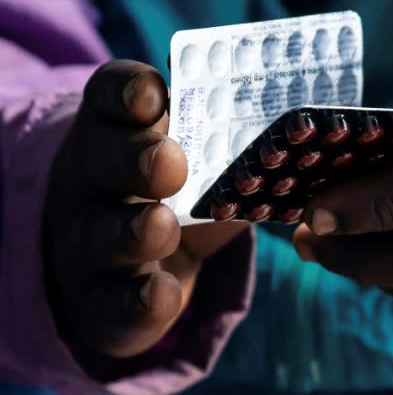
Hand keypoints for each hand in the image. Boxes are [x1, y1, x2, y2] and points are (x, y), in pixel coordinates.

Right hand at [45, 60, 247, 357]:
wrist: (136, 266)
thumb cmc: (185, 192)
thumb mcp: (207, 157)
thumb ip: (236, 135)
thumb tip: (298, 104)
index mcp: (122, 129)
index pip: (113, 96)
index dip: (129, 91)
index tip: (155, 95)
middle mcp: (96, 180)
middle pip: (102, 161)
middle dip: (134, 159)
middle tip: (172, 164)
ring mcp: (92, 242)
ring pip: (102, 234)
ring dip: (133, 231)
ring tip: (163, 228)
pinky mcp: (103, 301)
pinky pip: (114, 303)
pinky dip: (138, 299)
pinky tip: (162, 293)